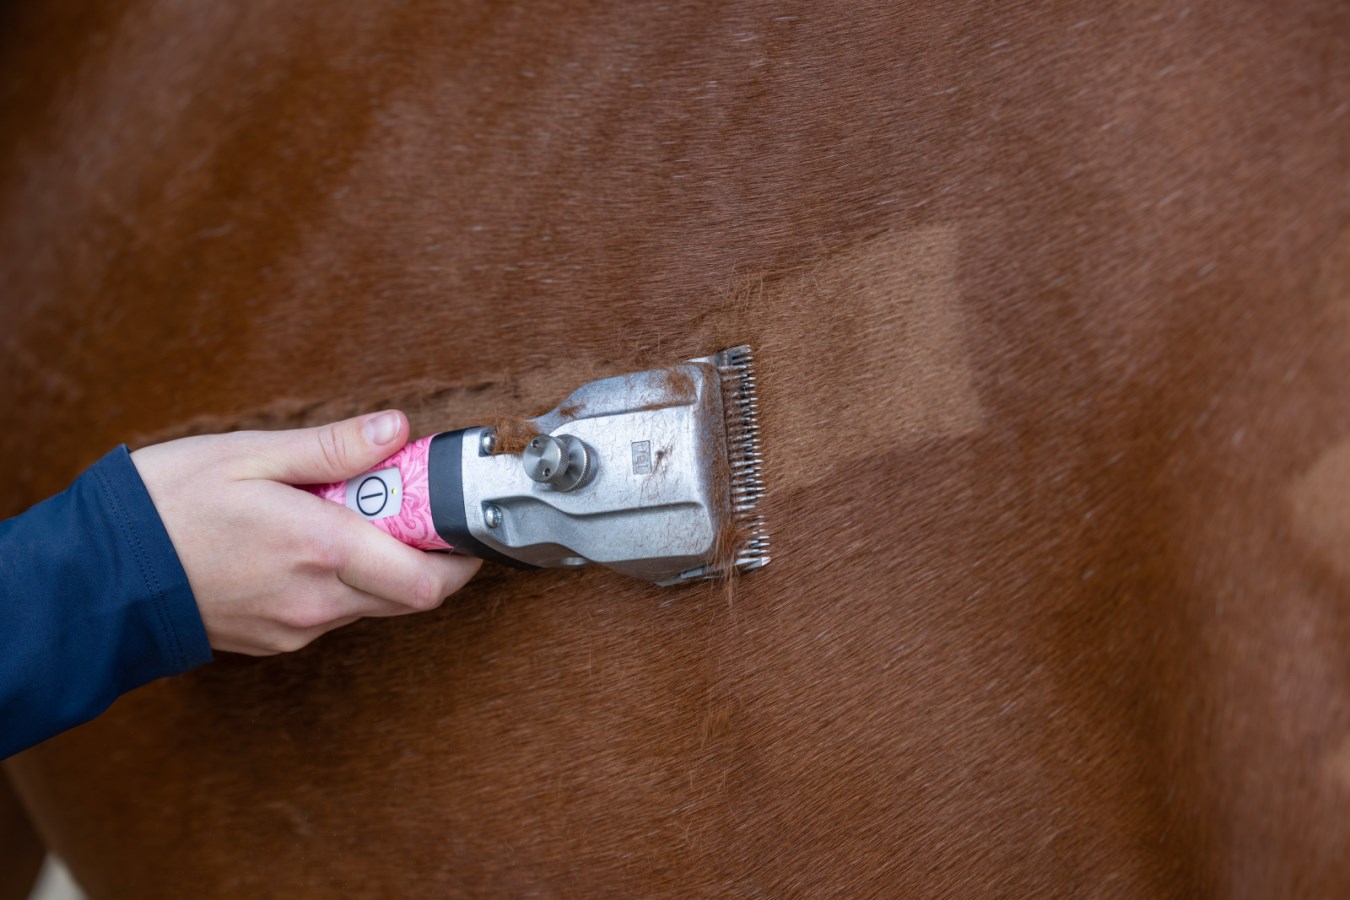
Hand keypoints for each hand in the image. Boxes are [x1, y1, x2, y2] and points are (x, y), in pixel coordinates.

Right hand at [130, 411, 481, 654]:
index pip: (430, 580)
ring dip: (379, 566)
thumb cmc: (166, 505)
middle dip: (426, 555)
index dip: (461, 555)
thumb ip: (334, 447)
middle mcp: (317, 602)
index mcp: (321, 550)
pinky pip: (332, 614)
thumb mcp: (251, 454)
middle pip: (412, 597)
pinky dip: (339, 582)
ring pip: (372, 605)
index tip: (458, 518)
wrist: (96, 572)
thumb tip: (398, 430)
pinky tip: (304, 544)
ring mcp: (296, 628)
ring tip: (340, 516)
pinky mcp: (275, 640)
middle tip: (402, 507)